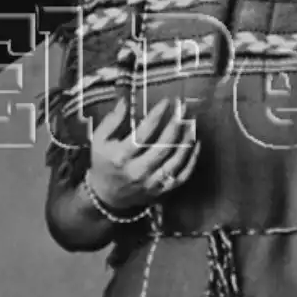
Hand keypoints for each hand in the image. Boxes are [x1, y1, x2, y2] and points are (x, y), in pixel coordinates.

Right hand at [86, 97, 199, 215]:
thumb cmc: (104, 162)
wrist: (106, 195)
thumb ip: (112, 120)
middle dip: (176, 124)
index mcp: (121, 156)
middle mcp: (137, 171)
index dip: (157, 115)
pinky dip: (192, 160)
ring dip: (186, 139)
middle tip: (184, 107)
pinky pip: (182, 176)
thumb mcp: (99, 140)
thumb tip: (125, 101)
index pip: (143, 133)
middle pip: (164, 146)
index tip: (166, 102)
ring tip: (192, 122)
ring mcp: (151, 182)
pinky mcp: (160, 190)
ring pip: (176, 160)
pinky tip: (196, 144)